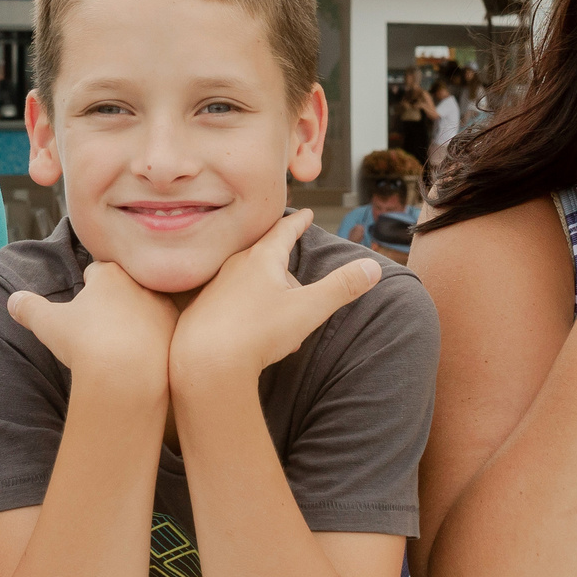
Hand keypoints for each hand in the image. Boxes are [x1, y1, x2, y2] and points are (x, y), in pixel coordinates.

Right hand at [6, 261, 180, 388]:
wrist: (126, 375)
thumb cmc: (84, 344)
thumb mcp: (47, 323)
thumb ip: (29, 308)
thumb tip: (12, 300)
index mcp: (109, 273)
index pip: (96, 271)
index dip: (88, 289)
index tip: (83, 308)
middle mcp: (140, 282)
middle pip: (124, 286)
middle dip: (115, 300)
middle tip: (102, 327)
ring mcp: (163, 305)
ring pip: (147, 306)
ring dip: (138, 318)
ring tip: (124, 345)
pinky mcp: (179, 330)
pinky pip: (165, 330)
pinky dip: (156, 339)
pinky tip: (144, 357)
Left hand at [168, 209, 381, 386]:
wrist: (204, 362)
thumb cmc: (256, 333)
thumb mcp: (308, 309)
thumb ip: (341, 287)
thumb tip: (373, 267)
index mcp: (261, 259)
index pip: (283, 230)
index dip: (298, 223)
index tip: (305, 214)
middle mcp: (235, 267)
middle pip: (268, 260)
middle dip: (287, 274)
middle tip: (301, 294)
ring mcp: (215, 288)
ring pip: (251, 285)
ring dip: (270, 299)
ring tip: (281, 327)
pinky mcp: (203, 310)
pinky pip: (234, 305)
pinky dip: (249, 315)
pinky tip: (255, 338)